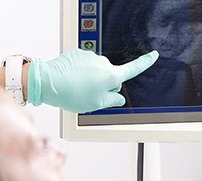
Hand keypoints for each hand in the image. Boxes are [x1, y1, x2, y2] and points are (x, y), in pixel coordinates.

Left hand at [27, 49, 158, 112]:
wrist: (48, 82)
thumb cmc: (72, 95)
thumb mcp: (95, 105)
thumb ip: (111, 101)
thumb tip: (119, 99)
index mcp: (111, 76)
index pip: (133, 68)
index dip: (145, 62)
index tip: (153, 55)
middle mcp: (103, 63)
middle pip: (111, 75)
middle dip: (105, 84)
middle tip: (91, 95)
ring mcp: (90, 57)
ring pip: (97, 70)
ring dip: (91, 78)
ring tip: (77, 88)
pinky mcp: (78, 53)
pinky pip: (85, 64)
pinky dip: (81, 72)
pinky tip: (71, 79)